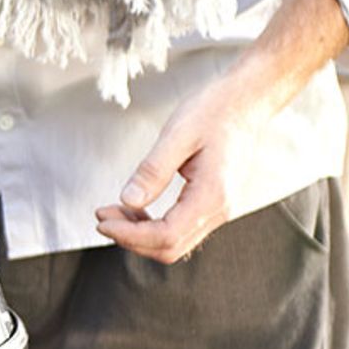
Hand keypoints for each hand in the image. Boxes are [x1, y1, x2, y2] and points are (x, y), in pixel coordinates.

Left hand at [95, 0, 348, 263]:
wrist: (247, 101)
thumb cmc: (215, 111)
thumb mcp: (177, 134)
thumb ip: (153, 171)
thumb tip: (128, 201)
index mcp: (212, 195)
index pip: (166, 235)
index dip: (129, 234)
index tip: (102, 220)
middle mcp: (219, 210)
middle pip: (169, 247)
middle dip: (131, 237)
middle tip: (102, 216)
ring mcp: (219, 210)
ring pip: (175, 242)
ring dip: (140, 234)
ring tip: (113, 211)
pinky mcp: (213, 204)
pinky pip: (181, 229)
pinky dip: (154, 226)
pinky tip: (135, 208)